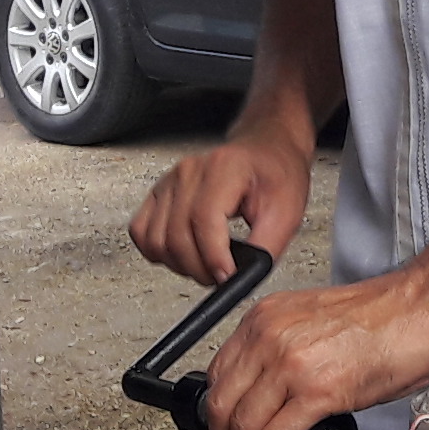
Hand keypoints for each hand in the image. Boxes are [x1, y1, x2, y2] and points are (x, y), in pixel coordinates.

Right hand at [132, 134, 313, 284]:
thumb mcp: (287, 212)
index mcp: (224, 168)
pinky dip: (157, 251)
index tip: (227, 277)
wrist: (265, 151)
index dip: (213, 257)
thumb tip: (242, 278)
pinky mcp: (158, 193)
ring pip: (156, 239)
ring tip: (205, 264)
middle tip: (221, 276)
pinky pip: (140, 231)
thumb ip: (265, 248)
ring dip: (179, 264)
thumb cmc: (276, 175)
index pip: (204, 219)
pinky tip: (182, 253)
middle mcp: (189, 171)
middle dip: (199, 268)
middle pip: (177, 235)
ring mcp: (169, 181)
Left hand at [200, 271, 428, 429]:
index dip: (218, 408)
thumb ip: (282, 351)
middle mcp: (269, 337)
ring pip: (241, 424)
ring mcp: (290, 365)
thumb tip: (270, 392)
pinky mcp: (316, 393)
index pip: (218, 372)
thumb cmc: (382, 316)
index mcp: (265, 318)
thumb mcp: (311, 322)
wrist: (421, 308)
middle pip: (220, 401)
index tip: (222, 426)